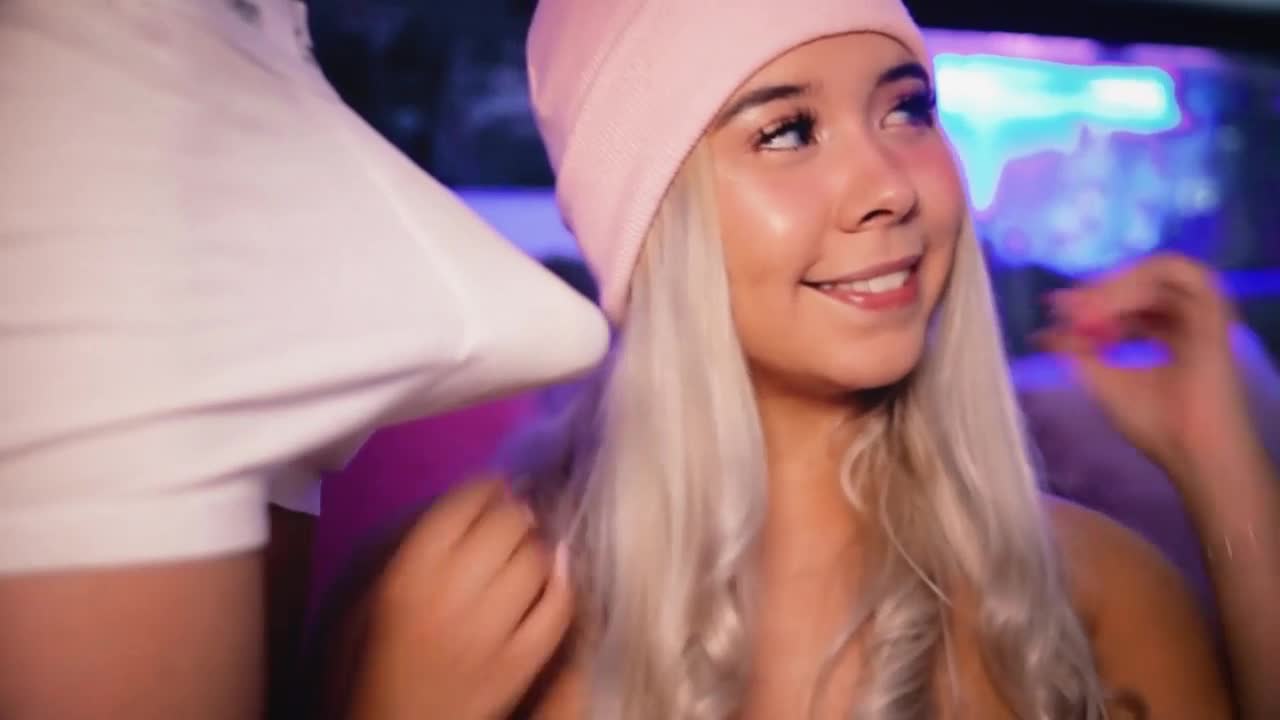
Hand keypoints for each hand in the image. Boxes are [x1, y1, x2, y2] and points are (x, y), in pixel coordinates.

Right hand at [350, 478, 572, 719]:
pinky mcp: (519, 662)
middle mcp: (449, 595)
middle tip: (517, 514)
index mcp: (408, 574)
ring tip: (530, 545)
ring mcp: (490, 631)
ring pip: (535, 560)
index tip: (496, 485)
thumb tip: (469, 506)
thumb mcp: (377, 597)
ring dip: (537, 545)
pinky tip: (557, 573)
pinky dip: (563, 583)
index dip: (486, 487)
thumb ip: (418, 550)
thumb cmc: (379, 663)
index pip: (460, 506)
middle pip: (505, 525)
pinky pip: (557, 608)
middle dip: (515, 512)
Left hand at [1037, 252, 1255, 482]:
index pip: (1130, 299)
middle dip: (1101, 287)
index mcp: (1170, 333)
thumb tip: (1042, 332)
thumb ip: (1075, 352)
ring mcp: (1204, 311)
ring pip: (1160, 270)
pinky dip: (1141, 281)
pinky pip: (1180, 273)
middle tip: (1070, 305)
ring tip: (1090, 310)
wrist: (1191, 449)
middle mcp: (1189, 317)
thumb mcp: (1102, 380)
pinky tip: (1114, 306)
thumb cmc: (1155, 423)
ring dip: (1119, 282)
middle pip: (1143, 278)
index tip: (1060, 308)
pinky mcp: (1214, 310)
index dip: (1094, 298)